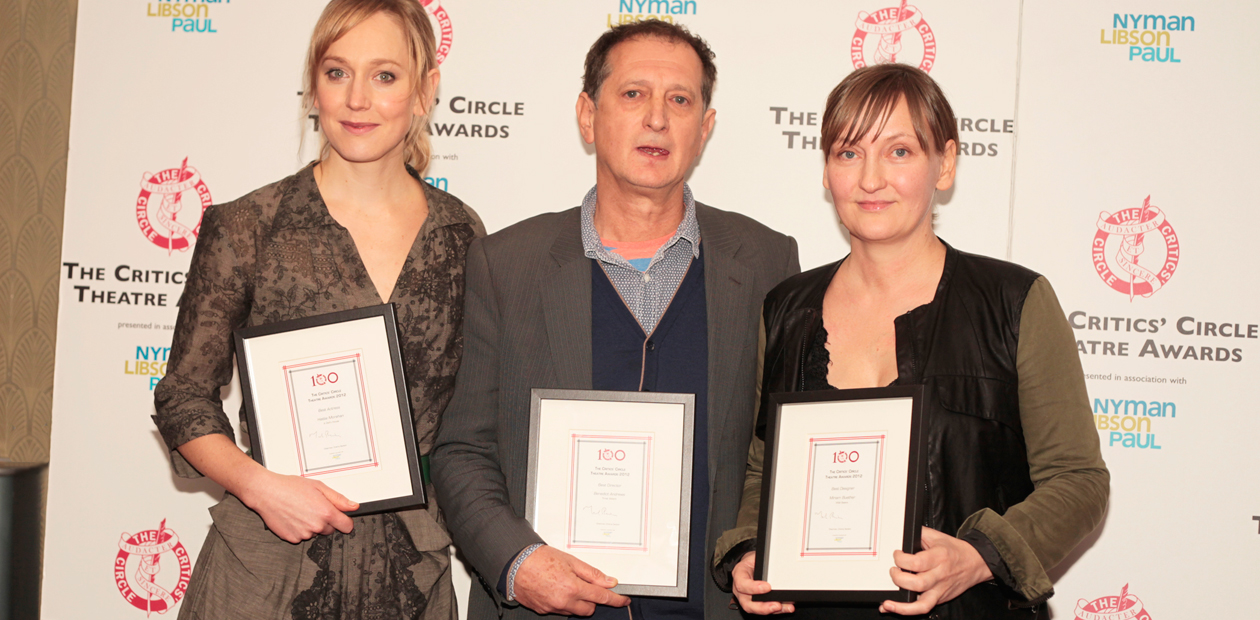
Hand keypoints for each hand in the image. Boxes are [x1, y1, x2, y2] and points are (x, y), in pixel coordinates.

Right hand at [238, 469, 358, 542]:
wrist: (266, 492)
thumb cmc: (290, 487)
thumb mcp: (318, 487)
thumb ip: (338, 499)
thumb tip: (353, 506)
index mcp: (326, 513)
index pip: (346, 526)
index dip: (345, 521)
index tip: (342, 519)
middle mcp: (316, 526)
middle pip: (330, 529)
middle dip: (325, 521)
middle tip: (313, 508)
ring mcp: (304, 534)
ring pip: (315, 533)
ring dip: (311, 525)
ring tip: (300, 510)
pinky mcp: (292, 539)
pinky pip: (301, 537)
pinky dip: (299, 529)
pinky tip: (292, 517)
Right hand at [512, 545, 629, 615]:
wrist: (514, 564)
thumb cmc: (539, 559)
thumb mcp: (571, 561)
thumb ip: (592, 573)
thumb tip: (608, 581)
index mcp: (573, 588)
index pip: (601, 597)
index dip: (615, 600)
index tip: (623, 600)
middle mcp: (564, 601)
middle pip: (589, 609)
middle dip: (592, 600)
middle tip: (586, 586)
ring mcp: (553, 608)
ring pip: (574, 611)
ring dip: (577, 602)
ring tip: (567, 585)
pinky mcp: (543, 610)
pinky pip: (560, 610)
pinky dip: (563, 603)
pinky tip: (556, 589)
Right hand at [732, 551, 794, 613]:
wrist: (751, 564)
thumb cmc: (753, 560)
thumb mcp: (756, 556)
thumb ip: (763, 563)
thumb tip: (779, 565)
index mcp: (739, 575)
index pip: (742, 584)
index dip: (754, 588)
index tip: (768, 587)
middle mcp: (740, 590)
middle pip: (747, 604)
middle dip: (762, 607)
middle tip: (776, 605)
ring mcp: (747, 598)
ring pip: (756, 609)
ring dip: (771, 610)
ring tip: (784, 607)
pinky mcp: (757, 603)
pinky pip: (765, 609)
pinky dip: (777, 610)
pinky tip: (786, 607)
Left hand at [880, 526, 992, 614]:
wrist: (975, 562)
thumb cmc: (954, 550)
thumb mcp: (936, 536)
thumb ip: (918, 533)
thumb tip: (901, 533)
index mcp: (939, 557)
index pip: (917, 562)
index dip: (901, 559)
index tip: (897, 555)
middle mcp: (940, 575)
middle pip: (917, 583)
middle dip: (899, 578)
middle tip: (894, 570)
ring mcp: (940, 589)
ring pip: (922, 603)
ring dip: (902, 604)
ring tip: (888, 601)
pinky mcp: (940, 598)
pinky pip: (924, 608)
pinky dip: (907, 611)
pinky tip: (894, 608)